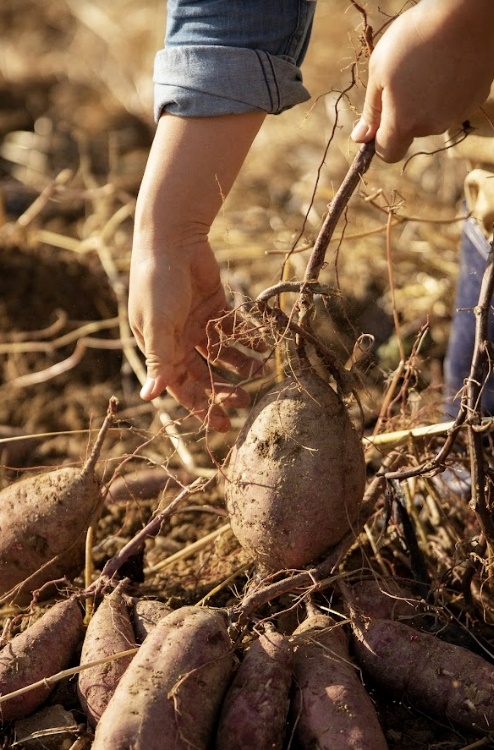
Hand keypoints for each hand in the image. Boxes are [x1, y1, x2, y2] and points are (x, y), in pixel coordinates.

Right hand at [129, 112, 265, 430]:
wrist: (172, 239)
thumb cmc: (158, 282)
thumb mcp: (159, 324)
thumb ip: (160, 360)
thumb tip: (149, 397)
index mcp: (161, 349)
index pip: (181, 388)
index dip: (201, 407)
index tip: (224, 426)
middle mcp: (178, 341)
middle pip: (204, 375)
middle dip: (223, 388)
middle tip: (246, 400)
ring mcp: (197, 324)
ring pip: (221, 354)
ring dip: (239, 364)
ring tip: (260, 370)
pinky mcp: (215, 306)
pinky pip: (233, 329)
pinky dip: (246, 337)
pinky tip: (262, 345)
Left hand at [351, 0, 493, 161]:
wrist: (467, 13)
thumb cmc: (416, 37)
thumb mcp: (380, 70)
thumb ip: (371, 110)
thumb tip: (360, 138)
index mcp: (405, 123)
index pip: (388, 153)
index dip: (379, 140)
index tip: (378, 119)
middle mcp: (432, 126)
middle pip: (410, 131)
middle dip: (403, 112)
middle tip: (404, 76)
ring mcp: (456, 114)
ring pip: (432, 117)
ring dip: (425, 100)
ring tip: (428, 65)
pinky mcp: (474, 100)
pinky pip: (452, 104)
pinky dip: (446, 91)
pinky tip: (447, 64)